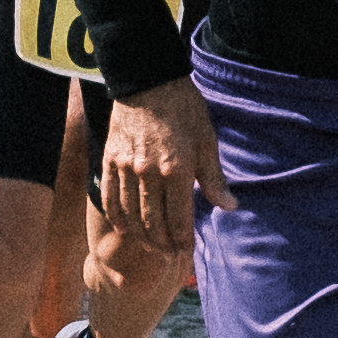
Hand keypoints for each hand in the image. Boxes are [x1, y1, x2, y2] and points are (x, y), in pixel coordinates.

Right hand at [100, 82, 218, 252]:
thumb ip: (213, 178)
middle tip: (168, 256)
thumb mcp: (206, 141)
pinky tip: (125, 228)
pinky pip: (109, 197)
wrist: (148, 82)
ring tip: (151, 247)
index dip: (181, 241)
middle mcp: (147, 174)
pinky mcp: (109, 161)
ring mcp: (124, 168)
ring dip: (141, 236)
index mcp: (175, 170)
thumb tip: (229, 206)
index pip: (177, 219)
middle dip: (162, 244)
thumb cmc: (184, 110)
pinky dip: (117, 217)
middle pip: (152, 223)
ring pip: (129, 215)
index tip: (184, 252)